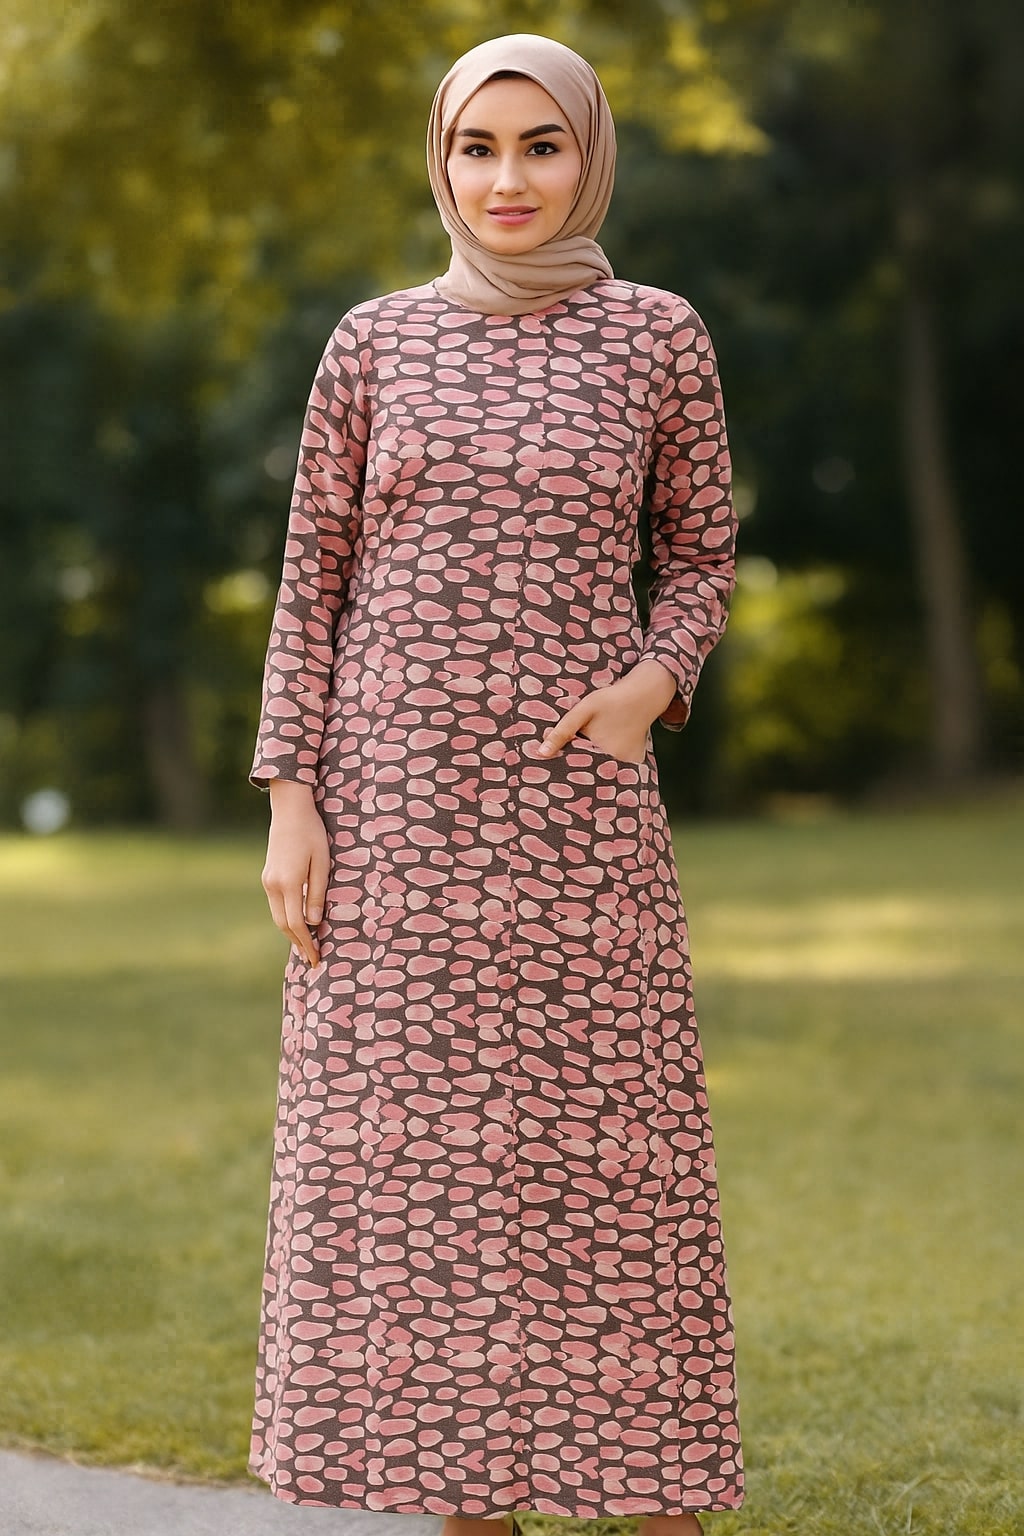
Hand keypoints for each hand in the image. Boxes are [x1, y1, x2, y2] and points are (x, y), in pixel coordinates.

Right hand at [261, 779, 329, 966]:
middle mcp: (273, 885)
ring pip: (277, 916)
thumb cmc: (312, 833)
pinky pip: (276, 905)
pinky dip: (286, 919)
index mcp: (288, 883)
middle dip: (298, 944)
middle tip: (311, 960)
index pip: (296, 924)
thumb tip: (314, 922)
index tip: (317, 959)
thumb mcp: (322, 863)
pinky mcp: (268, 876)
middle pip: (283, 925)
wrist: (290, 810)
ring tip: (305, 947)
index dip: (307, 944)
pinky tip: (296, 924)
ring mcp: (268, 881)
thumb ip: (317, 893)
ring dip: (291, 933)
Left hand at [536, 660, 676, 764]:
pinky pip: (615, 764)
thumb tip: (541, 753)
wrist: (644, 693)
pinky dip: (607, 760)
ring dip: (592, 762)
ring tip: (588, 749)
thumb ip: (563, 731)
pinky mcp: (635, 759)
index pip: (577, 766)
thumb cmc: (611, 699)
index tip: (554, 763)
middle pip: (590, 769)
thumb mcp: (583, 710)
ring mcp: (629, 762)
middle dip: (578, 764)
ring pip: (602, 767)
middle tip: (571, 753)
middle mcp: (619, 763)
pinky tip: (603, 747)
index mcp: (603, 752)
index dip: (565, 763)